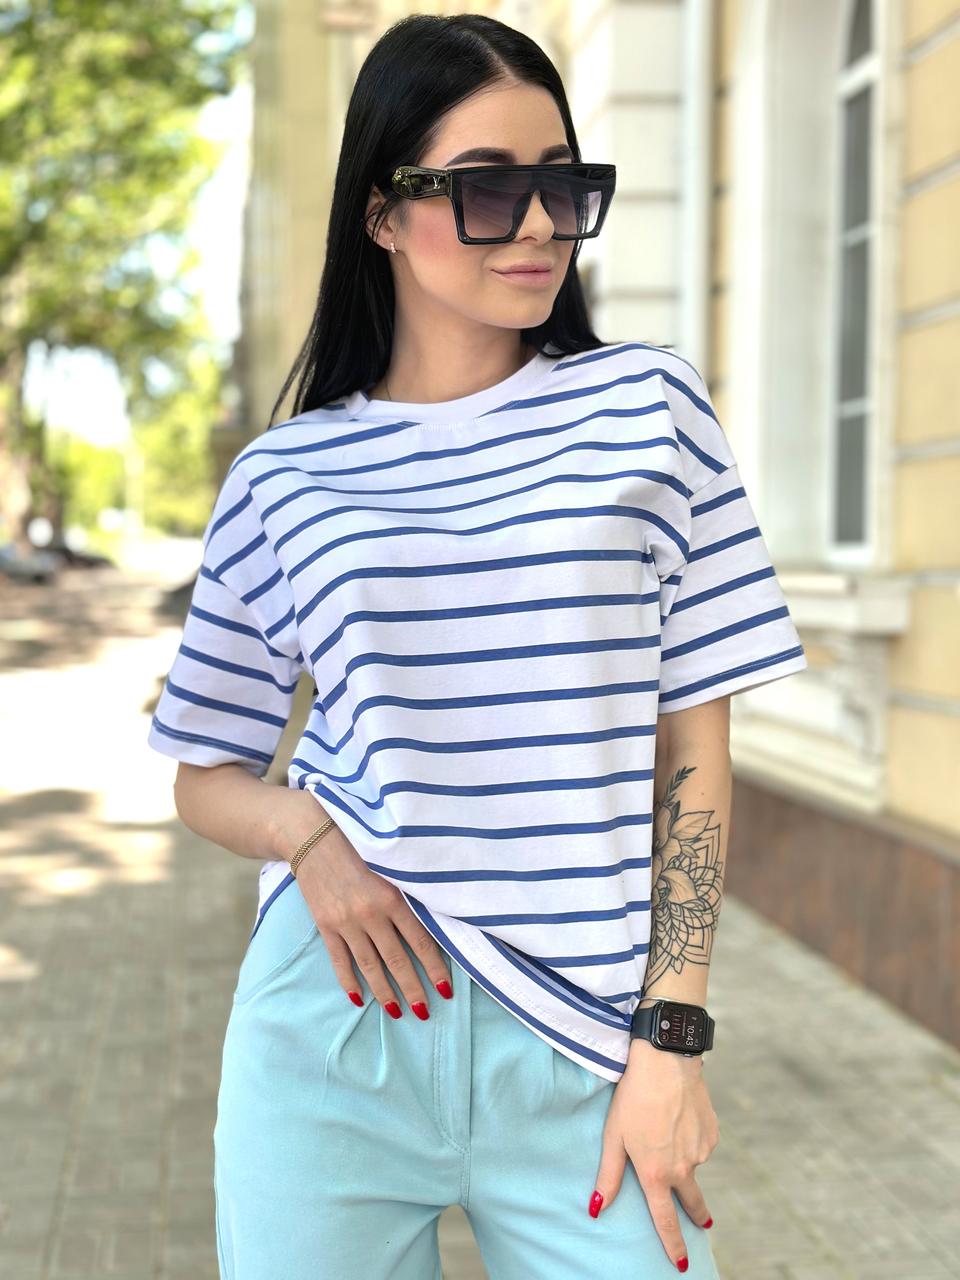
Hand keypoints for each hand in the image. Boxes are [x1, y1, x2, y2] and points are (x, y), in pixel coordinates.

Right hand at [272, 793, 453, 1018]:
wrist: (312, 834)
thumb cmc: (359, 842)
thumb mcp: (391, 862)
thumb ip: (409, 890)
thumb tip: (436, 918)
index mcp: (392, 896)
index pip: (421, 941)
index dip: (435, 967)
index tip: (445, 988)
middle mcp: (370, 913)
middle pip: (397, 960)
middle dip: (413, 989)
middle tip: (425, 1011)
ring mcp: (346, 922)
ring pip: (370, 966)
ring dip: (385, 992)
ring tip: (398, 1013)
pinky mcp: (325, 924)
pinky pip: (340, 960)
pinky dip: (349, 980)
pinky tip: (358, 998)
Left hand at [588, 1040, 718, 1271]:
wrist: (667, 1061)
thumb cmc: (633, 1096)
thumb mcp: (614, 1135)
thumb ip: (608, 1175)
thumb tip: (597, 1209)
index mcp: (656, 1173)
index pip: (666, 1220)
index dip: (673, 1245)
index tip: (680, 1263)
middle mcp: (684, 1169)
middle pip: (692, 1202)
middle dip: (696, 1215)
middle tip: (702, 1223)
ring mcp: (702, 1151)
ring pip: (692, 1164)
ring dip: (683, 1158)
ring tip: (666, 1127)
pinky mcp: (713, 1133)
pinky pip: (701, 1144)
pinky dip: (691, 1138)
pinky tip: (680, 1117)